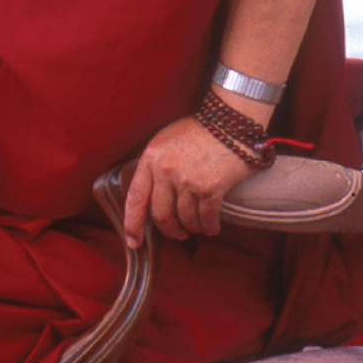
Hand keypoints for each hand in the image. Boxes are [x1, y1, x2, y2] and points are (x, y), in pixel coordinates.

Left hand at [119, 115, 258, 245]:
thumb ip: (155, 165)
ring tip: (197, 228)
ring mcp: (187, 180)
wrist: (230, 121)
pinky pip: (206, 217)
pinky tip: (212, 227)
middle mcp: (165, 171)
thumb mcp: (165, 142)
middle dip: (169, 230)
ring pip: (184, 218)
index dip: (132, 223)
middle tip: (178, 233)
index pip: (136, 197)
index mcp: (150, 159)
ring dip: (192, 228)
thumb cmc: (198, 130)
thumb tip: (151, 192)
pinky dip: (209, 226)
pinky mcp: (211, 187)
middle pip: (160, 214)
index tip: (133, 241)